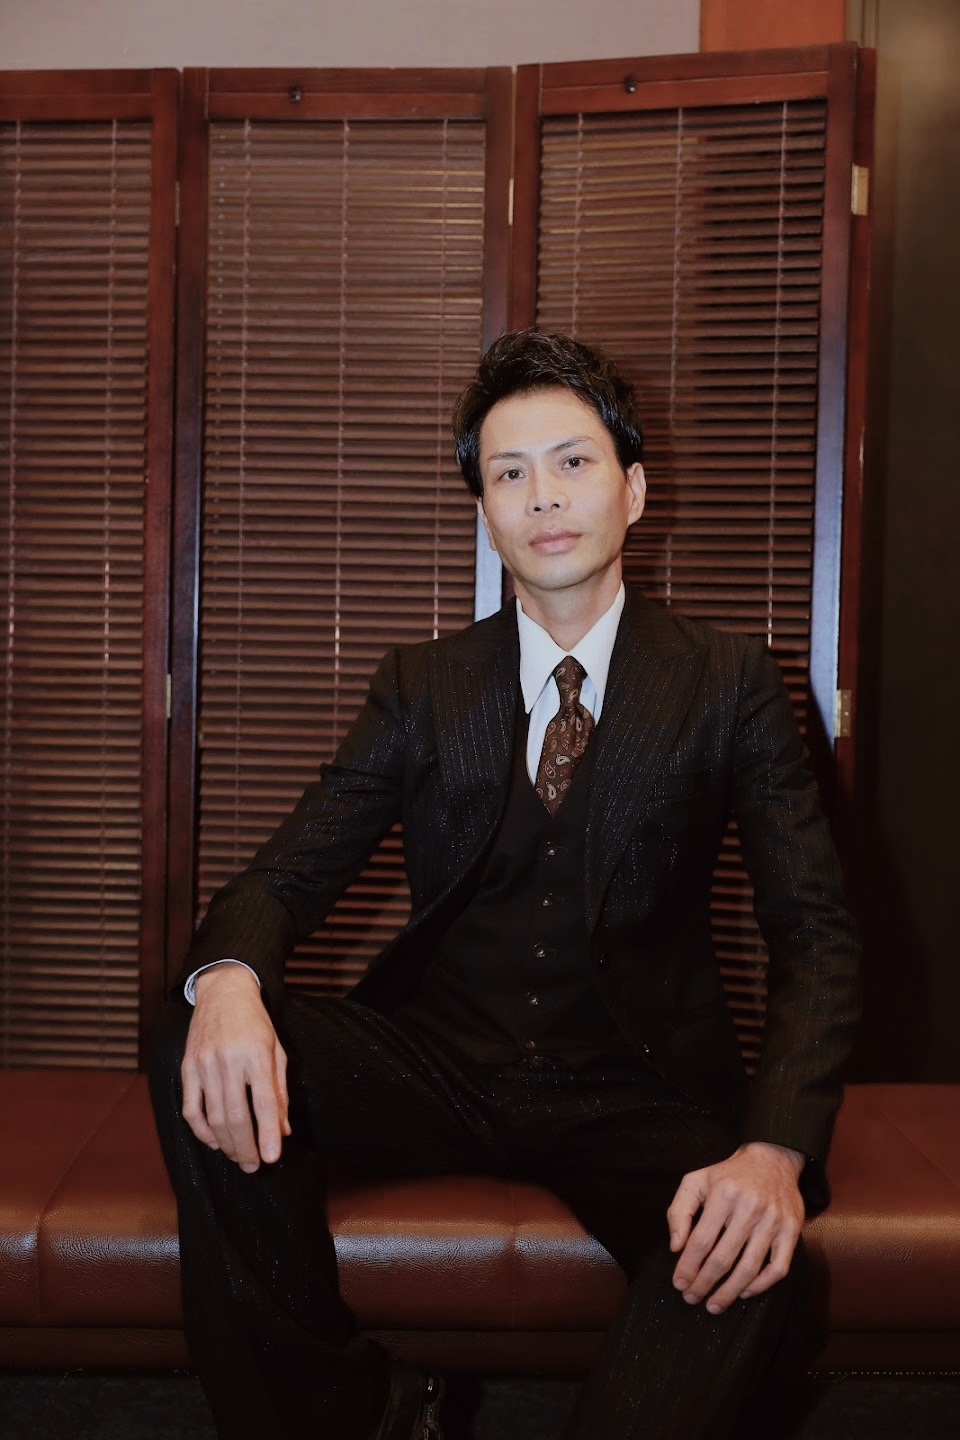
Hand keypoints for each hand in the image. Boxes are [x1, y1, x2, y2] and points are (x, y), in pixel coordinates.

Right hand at [180, 963, 289, 1172]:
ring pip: (213, 1117)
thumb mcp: (276, 1050)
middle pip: (236, 1116)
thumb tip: (283, 1130)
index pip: (264, 1103)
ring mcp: (204, 1064)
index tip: (272, 1158)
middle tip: (254, 1166)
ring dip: (226, 1144)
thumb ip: (280, 1091)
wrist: (223, 992)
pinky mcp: (187, 1067)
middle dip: (245, 1147)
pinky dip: (201, 1131)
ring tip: (238, 1157)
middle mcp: (228, 1060)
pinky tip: (214, 1142)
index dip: (267, 1134)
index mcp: (256, 1054)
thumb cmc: (255, 1023)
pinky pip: (190, 1109)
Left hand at [666, 1141, 804, 1314]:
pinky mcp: (791, 1231)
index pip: (701, 1241)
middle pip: (723, 1258)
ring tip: (714, 1305)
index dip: (688, 1267)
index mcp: (724, 1194)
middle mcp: (750, 1207)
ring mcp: (774, 1221)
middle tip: (692, 1298)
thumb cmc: (728, 1175)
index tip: (679, 1283)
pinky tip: (744, 1292)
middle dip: (704, 1284)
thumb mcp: (696, 1181)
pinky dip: (761, 1286)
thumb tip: (676, 1247)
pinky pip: (778, 1268)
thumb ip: (679, 1211)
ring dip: (729, 1292)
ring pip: (749, 1268)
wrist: (772, 1160)